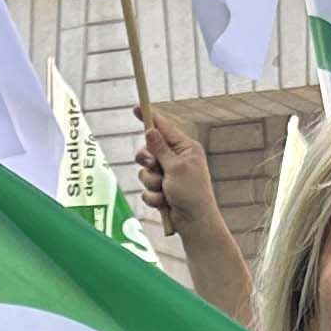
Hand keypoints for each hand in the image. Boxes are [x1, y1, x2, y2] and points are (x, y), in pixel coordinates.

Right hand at [131, 106, 216, 242]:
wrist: (194, 223)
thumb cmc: (191, 193)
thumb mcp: (176, 167)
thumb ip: (160, 149)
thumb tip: (150, 130)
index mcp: (185, 148)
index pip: (163, 128)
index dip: (149, 118)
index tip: (136, 107)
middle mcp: (176, 159)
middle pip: (148, 150)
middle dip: (147, 161)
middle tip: (154, 166)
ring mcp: (168, 176)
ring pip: (144, 172)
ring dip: (151, 182)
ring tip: (164, 191)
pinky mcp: (161, 191)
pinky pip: (146, 189)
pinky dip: (153, 197)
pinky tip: (165, 203)